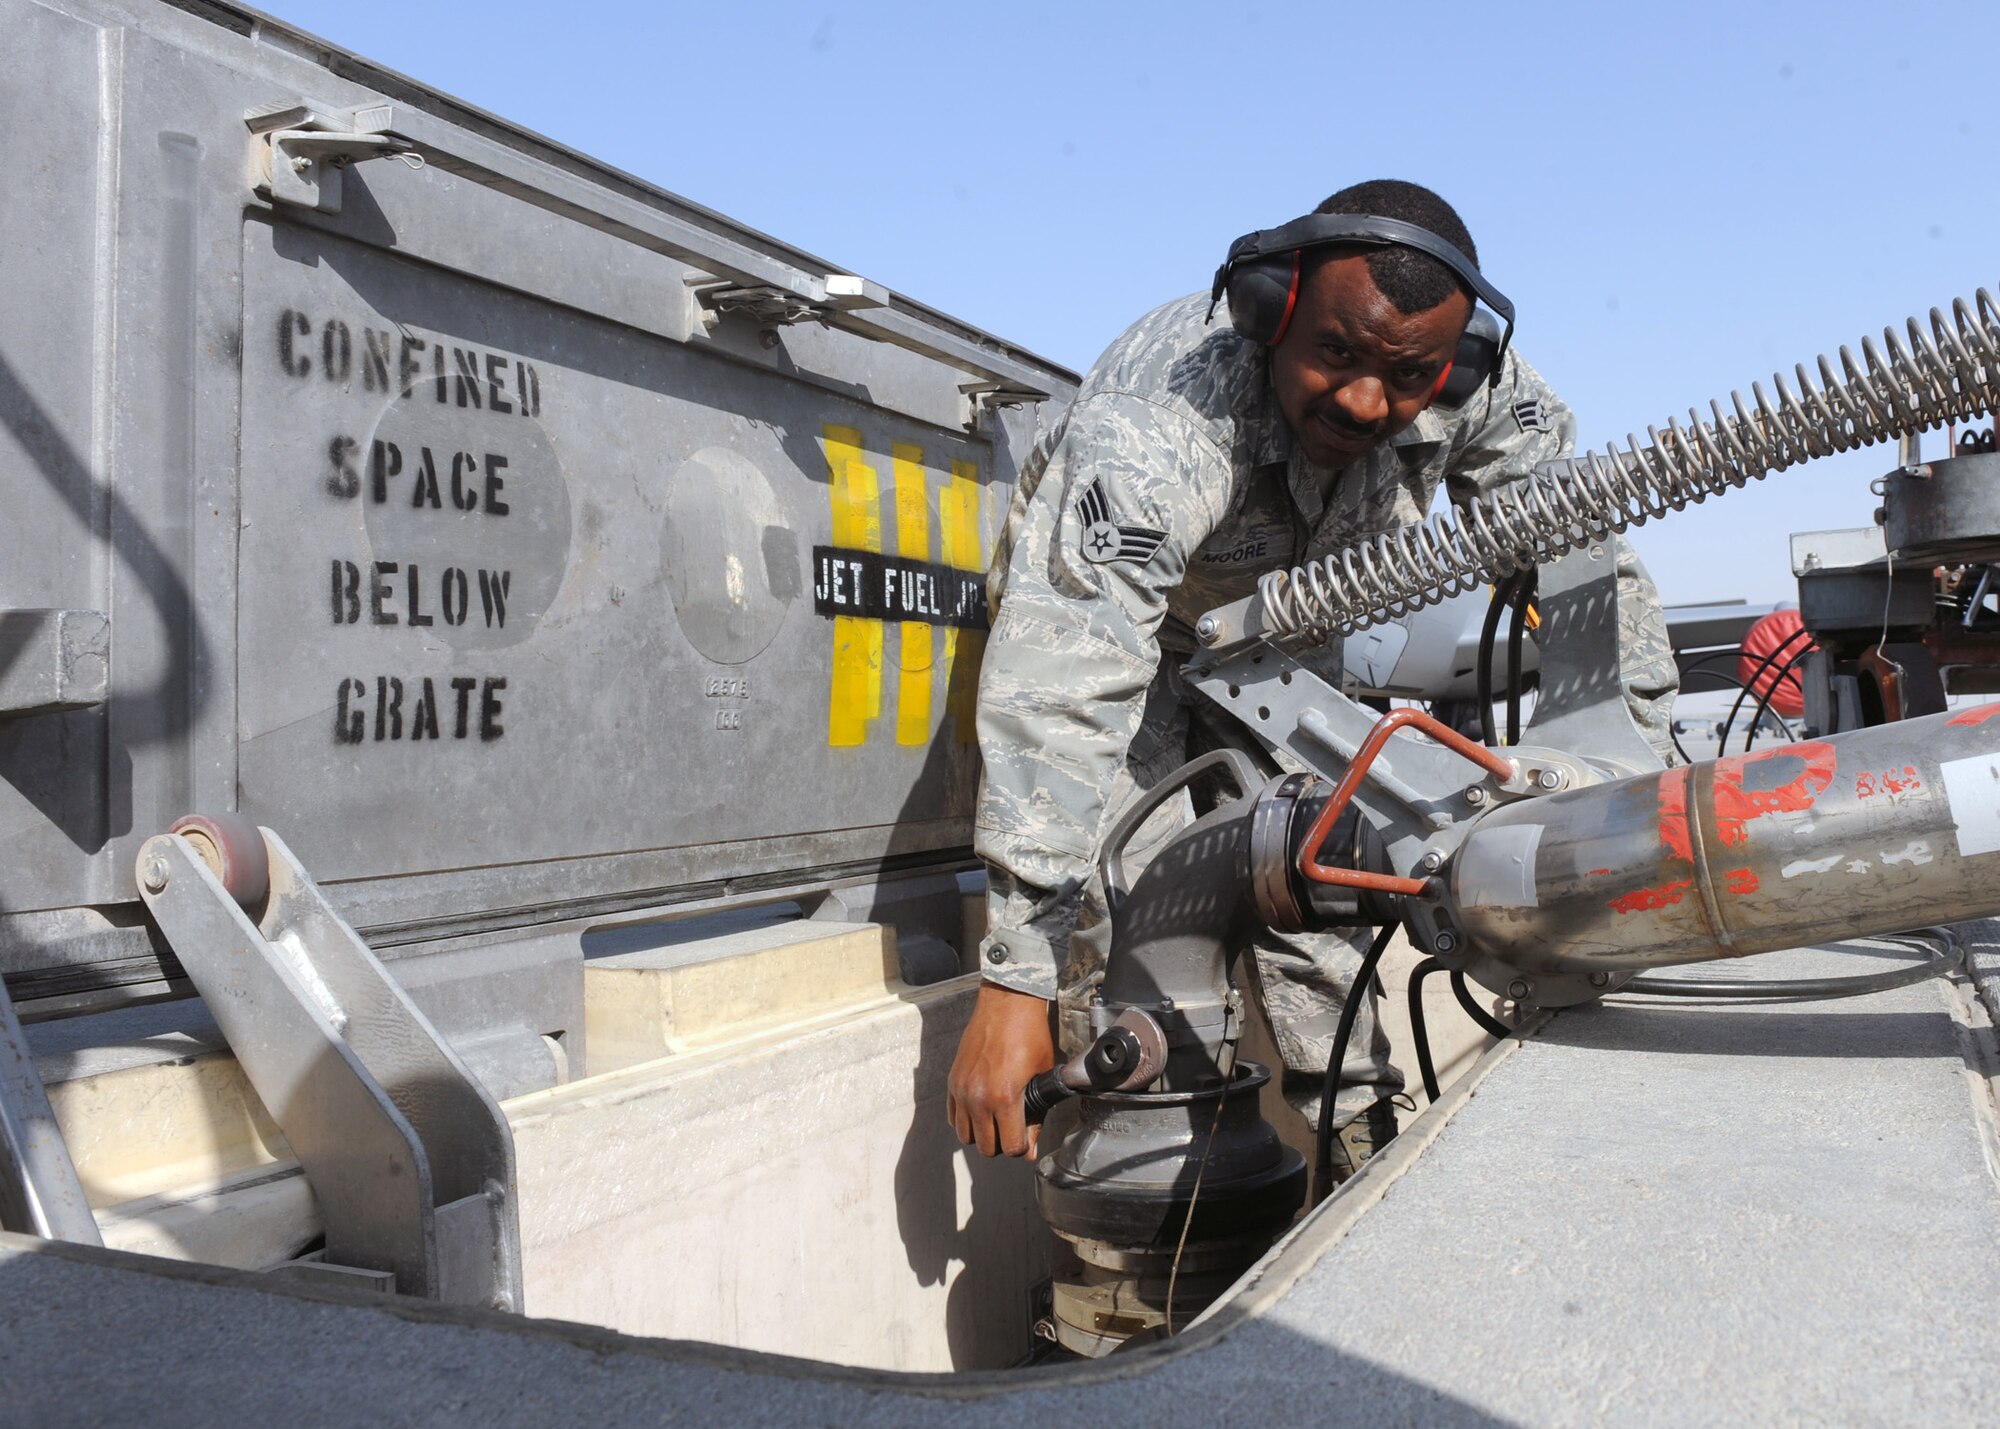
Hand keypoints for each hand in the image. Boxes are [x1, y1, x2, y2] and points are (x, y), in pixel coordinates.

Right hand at [946, 981, 1055, 1157]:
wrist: (1007, 1004)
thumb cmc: (1029, 1034)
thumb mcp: (1042, 1077)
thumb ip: (1036, 1116)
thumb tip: (1030, 1149)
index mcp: (1004, 1098)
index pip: (1011, 1146)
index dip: (1023, 1146)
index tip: (1027, 1136)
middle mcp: (978, 1098)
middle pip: (986, 1147)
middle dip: (1002, 1143)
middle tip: (1013, 1129)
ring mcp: (962, 1090)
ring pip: (966, 1136)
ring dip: (982, 1134)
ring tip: (996, 1120)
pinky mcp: (953, 1081)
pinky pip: (952, 1117)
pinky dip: (965, 1120)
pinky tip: (980, 1110)